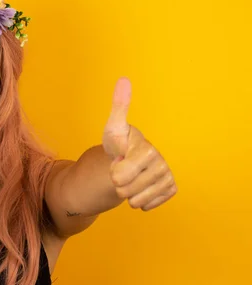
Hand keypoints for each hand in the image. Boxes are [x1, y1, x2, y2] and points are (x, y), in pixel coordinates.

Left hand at [102, 77, 176, 210]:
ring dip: (128, 192)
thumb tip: (124, 79)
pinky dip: (139, 200)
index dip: (113, 170)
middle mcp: (161, 163)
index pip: (119, 175)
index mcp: (146, 149)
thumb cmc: (119, 144)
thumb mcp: (113, 129)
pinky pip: (146, 205)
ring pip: (135, 200)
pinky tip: (140, 186)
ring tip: (130, 177)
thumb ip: (118, 107)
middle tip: (122, 168)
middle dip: (119, 182)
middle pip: (125, 190)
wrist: (128, 161)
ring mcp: (167, 176)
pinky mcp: (170, 189)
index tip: (119, 158)